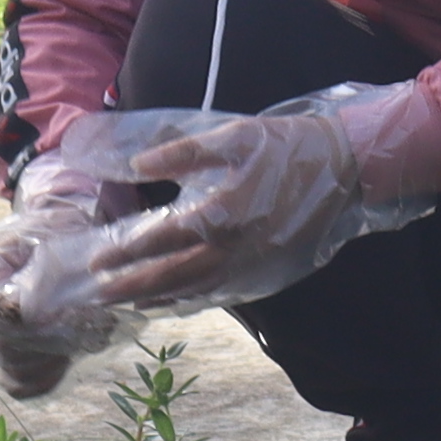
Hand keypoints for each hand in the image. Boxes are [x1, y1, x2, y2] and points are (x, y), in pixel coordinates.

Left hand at [70, 85, 429, 314]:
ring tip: (123, 303)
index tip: (96, 260)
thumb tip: (138, 164)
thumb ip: (182, 152)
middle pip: (170, 278)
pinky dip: (188, 302)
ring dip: (154, 300)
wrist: (344, 170)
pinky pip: (217, 295)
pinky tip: (169, 302)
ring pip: (193, 293)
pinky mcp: (264, 274)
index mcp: (221, 213)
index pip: (160, 240)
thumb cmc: (285, 146)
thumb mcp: (232, 137)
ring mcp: (250, 267)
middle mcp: (232, 249)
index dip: (125, 252)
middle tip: (96, 296)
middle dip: (130, 288)